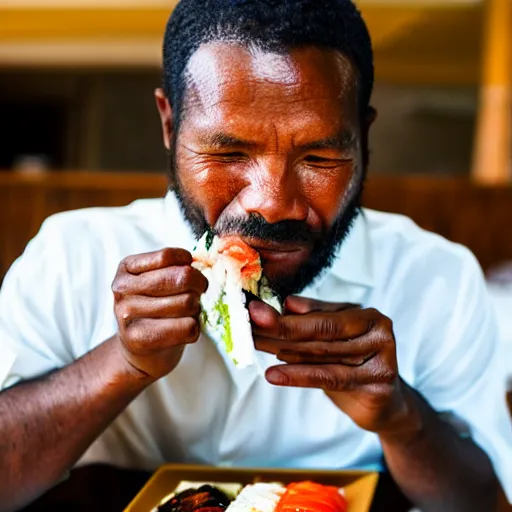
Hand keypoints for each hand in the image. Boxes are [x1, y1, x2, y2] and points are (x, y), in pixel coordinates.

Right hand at [112, 248, 207, 380]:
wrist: (139, 351)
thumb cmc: (153, 310)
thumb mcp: (153, 281)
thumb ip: (172, 268)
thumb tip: (197, 264)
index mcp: (126, 269)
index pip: (166, 256)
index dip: (188, 263)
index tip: (191, 270)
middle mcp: (123, 291)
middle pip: (181, 278)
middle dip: (199, 284)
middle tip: (199, 291)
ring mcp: (128, 315)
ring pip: (187, 302)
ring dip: (196, 308)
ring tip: (187, 312)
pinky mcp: (141, 340)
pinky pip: (188, 327)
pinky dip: (195, 328)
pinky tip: (184, 329)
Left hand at [251, 296, 417, 433]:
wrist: (386, 404)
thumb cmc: (353, 366)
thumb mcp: (334, 341)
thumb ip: (313, 321)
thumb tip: (287, 304)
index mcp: (366, 315)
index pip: (319, 314)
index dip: (284, 314)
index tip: (254, 310)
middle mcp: (378, 331)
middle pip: (320, 331)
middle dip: (280, 328)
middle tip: (249, 325)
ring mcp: (381, 356)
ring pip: (322, 353)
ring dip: (283, 349)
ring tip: (254, 345)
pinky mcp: (377, 383)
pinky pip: (330, 377)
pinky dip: (298, 375)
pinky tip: (273, 374)